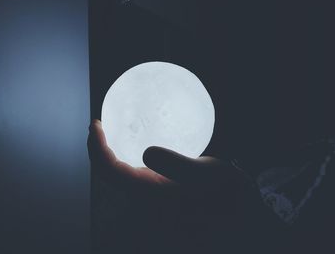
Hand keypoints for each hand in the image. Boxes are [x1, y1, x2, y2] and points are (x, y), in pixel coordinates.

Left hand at [87, 119, 249, 192]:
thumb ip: (176, 166)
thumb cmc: (225, 191)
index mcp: (150, 195)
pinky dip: (123, 156)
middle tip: (100, 125)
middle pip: (108, 175)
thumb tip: (147, 153)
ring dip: (108, 153)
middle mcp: (145, 197)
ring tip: (110, 131)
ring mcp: (151, 195)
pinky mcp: (159, 190)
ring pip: (118, 175)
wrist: (237, 209)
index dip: (97, 149)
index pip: (110, 173)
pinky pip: (131, 173)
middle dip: (97, 150)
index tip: (96, 124)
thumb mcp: (206, 174)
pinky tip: (133, 142)